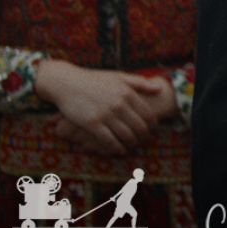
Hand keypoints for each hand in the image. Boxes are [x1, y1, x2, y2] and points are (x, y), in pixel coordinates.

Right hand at [34, 60, 173, 155]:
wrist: (67, 83)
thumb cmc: (94, 80)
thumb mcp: (118, 76)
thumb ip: (140, 82)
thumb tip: (159, 89)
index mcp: (128, 93)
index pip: (148, 114)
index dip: (152, 125)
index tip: (152, 129)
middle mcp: (119, 104)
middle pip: (139, 127)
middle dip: (144, 136)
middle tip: (144, 140)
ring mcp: (105, 115)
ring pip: (126, 135)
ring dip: (132, 143)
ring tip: (133, 146)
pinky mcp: (92, 124)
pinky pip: (109, 140)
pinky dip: (117, 148)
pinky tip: (120, 150)